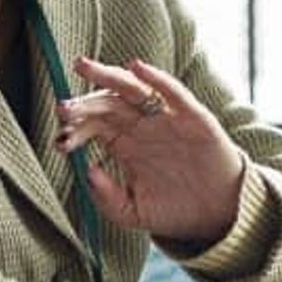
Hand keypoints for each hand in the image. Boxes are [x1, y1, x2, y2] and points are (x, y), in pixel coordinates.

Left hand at [58, 56, 245, 248]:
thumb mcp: (134, 213)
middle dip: (84, 105)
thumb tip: (88, 172)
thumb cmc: (175, 210)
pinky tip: (136, 68)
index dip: (76, 131)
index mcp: (123, 144)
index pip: (94, 127)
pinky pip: (172, 92)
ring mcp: (165, 118)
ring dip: (107, 76)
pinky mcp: (192, 117)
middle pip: (106, 104)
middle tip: (64, 107)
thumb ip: (108, 199)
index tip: (61, 141)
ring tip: (83, 66)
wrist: (219, 215)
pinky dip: (156, 78)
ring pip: (132, 89)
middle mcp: (141, 126)